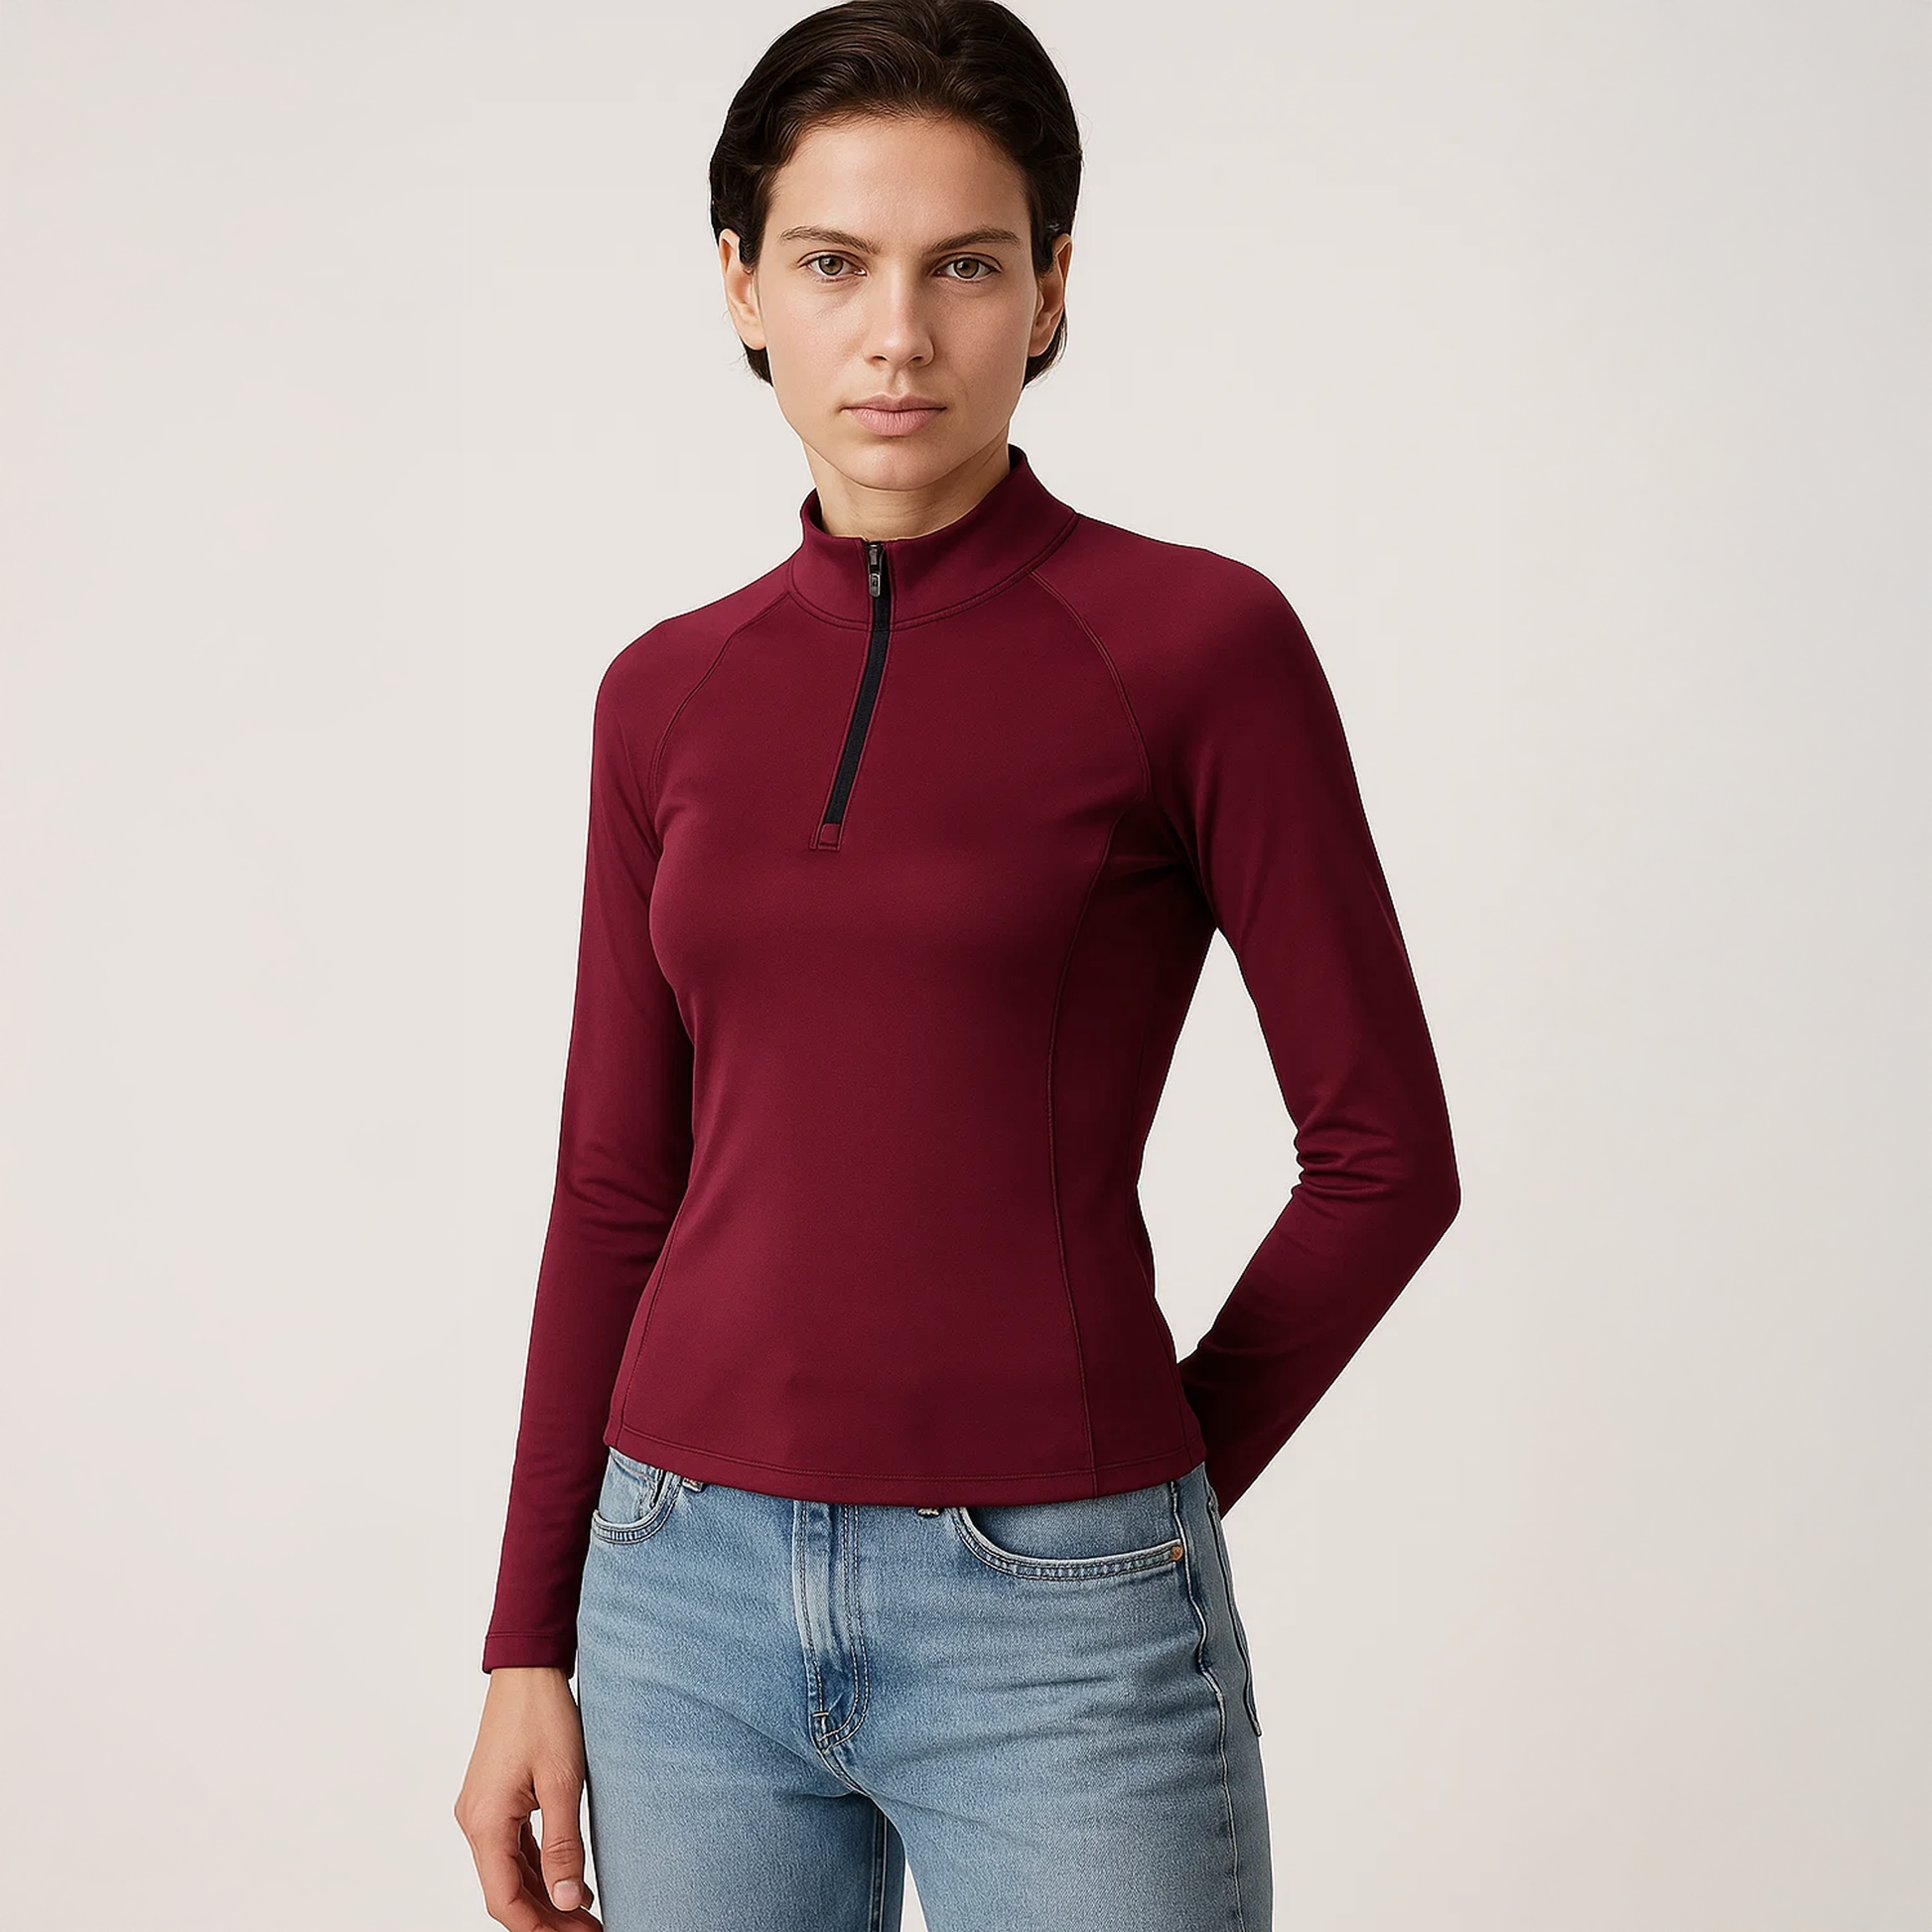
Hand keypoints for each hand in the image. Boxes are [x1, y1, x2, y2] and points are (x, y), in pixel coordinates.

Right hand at [455, 1666, 600, 1928]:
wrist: (527, 1669)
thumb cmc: (544, 1716)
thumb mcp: (563, 1782)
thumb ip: (564, 1846)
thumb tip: (569, 1901)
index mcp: (485, 1822)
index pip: (504, 1899)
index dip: (539, 1928)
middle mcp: (475, 1821)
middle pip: (506, 1890)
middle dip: (546, 1916)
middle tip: (588, 1929)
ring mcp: (482, 1810)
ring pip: (509, 1871)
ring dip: (543, 1894)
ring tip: (584, 1912)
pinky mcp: (494, 1799)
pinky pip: (512, 1847)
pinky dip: (538, 1867)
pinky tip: (568, 1878)